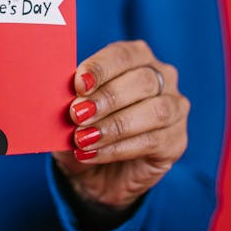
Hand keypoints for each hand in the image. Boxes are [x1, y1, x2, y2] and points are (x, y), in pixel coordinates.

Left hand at [52, 40, 189, 211]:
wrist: (96, 175)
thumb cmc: (84, 130)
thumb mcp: (70, 113)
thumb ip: (67, 99)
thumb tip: (53, 93)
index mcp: (137, 58)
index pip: (124, 55)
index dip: (102, 68)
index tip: (78, 83)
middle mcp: (163, 78)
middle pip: (142, 81)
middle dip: (107, 98)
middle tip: (77, 114)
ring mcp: (175, 110)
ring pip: (154, 111)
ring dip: (114, 125)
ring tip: (83, 138)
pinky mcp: (177, 141)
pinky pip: (152, 141)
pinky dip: (118, 148)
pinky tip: (93, 154)